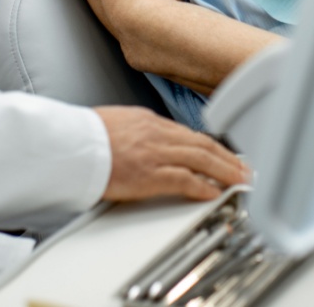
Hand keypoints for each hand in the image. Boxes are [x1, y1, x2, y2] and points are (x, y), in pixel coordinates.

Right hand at [95, 106, 250, 201]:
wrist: (69, 143)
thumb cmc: (83, 136)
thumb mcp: (116, 123)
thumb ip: (137, 131)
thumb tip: (146, 138)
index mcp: (149, 121)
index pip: (190, 134)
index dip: (212, 146)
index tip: (225, 155)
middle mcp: (157, 133)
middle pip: (203, 144)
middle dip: (228, 158)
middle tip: (245, 168)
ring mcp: (155, 153)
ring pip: (201, 159)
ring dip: (225, 171)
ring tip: (239, 181)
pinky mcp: (148, 174)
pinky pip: (184, 179)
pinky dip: (203, 186)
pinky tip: (214, 192)